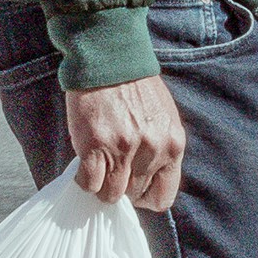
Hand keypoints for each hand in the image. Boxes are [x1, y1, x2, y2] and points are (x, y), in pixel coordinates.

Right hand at [64, 72, 188, 211]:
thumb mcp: (163, 119)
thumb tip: (145, 179)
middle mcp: (152, 150)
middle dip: (121, 187)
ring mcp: (124, 149)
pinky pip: (89, 183)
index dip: (144, 197)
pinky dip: (84, 179)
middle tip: (111, 169)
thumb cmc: (135, 88)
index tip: (133, 186)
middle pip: (133, 196)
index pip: (163, 197)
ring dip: (101, 185)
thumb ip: (160, 149)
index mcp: (173, 145)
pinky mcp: (96, 145)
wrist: (110, 60)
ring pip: (110, 195)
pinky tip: (85, 162)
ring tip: (98, 165)